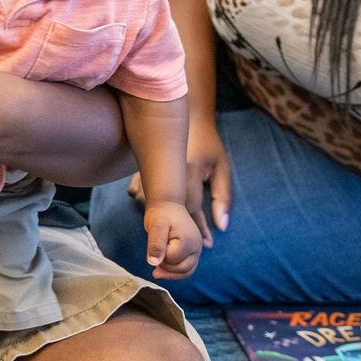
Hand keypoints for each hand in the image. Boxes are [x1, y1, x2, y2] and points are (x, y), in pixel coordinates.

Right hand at [135, 114, 227, 244]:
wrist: (187, 116)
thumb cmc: (208, 144)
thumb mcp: (221, 168)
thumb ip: (223, 197)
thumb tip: (221, 225)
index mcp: (190, 171)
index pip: (194, 209)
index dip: (201, 229)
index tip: (208, 244)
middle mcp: (168, 171)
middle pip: (170, 210)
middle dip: (180, 230)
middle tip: (188, 244)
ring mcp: (151, 168)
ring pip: (148, 202)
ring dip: (158, 216)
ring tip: (169, 226)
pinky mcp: (140, 167)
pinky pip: (137, 193)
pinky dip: (145, 202)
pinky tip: (153, 208)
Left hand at [143, 200, 202, 279]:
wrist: (167, 203)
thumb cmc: (161, 213)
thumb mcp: (155, 226)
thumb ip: (156, 244)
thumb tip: (154, 263)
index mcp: (189, 241)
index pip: (173, 262)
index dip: (160, 259)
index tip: (153, 247)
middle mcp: (197, 247)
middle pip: (183, 270)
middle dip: (166, 269)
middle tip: (153, 261)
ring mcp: (197, 249)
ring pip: (186, 271)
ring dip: (171, 272)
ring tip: (156, 266)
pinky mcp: (193, 250)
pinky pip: (186, 266)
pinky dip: (175, 269)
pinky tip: (163, 265)